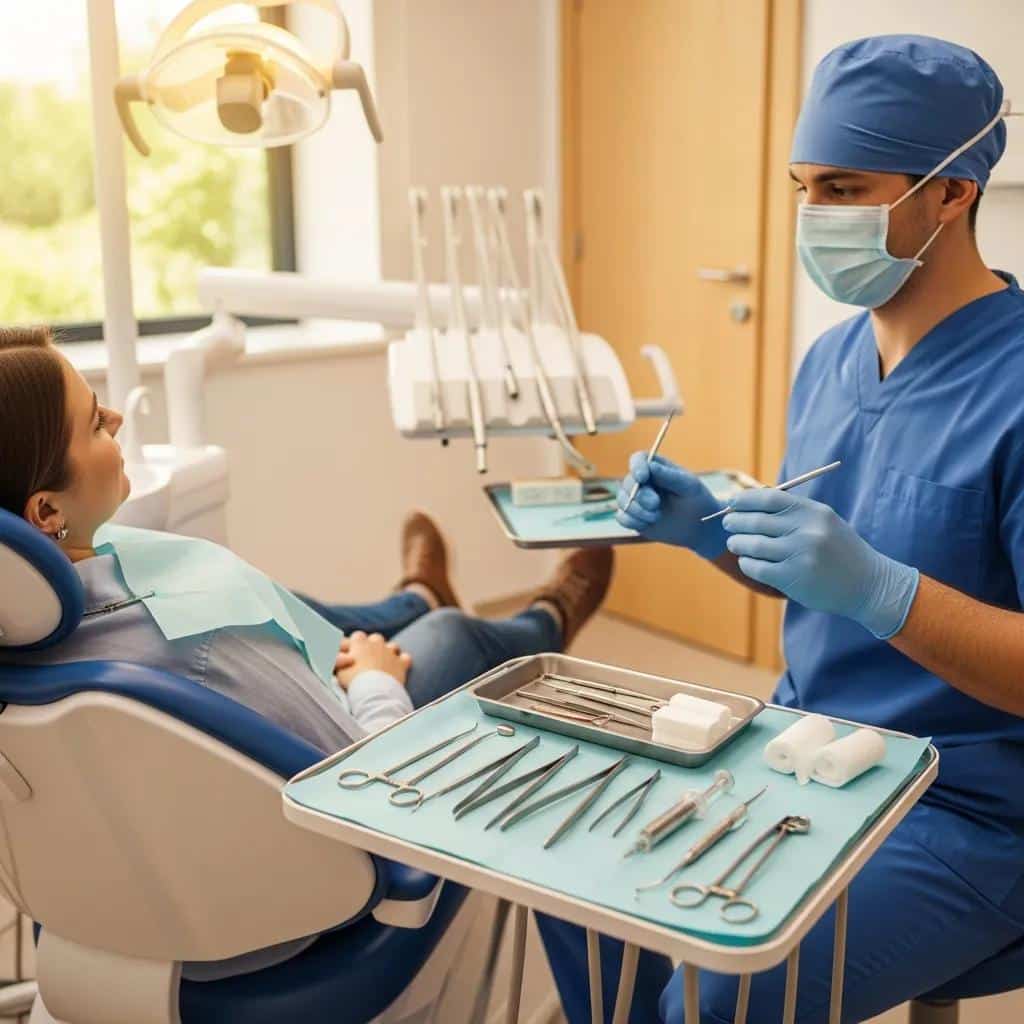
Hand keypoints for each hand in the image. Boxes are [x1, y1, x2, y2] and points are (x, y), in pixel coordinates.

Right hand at [334, 632, 411, 687]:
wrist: (374, 691)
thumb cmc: (354, 680)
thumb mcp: (340, 669)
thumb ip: (339, 659)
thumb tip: (341, 655)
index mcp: (360, 643)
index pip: (357, 636)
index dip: (355, 644)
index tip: (352, 653)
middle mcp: (377, 643)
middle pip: (375, 638)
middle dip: (372, 646)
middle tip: (367, 658)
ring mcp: (391, 652)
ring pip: (392, 646)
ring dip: (388, 652)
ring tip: (383, 663)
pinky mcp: (401, 663)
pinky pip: (405, 658)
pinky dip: (402, 662)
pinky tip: (398, 668)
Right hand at [615, 453, 728, 558]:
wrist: (698, 526)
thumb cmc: (696, 500)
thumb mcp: (688, 486)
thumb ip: (669, 476)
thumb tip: (651, 466)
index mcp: (655, 467)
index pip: (638, 460)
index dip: (637, 467)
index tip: (642, 477)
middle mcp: (642, 481)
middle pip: (628, 483)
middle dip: (640, 495)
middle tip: (655, 504)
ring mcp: (635, 499)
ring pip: (623, 501)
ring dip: (638, 511)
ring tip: (657, 516)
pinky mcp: (632, 517)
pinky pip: (622, 518)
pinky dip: (634, 521)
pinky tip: (649, 523)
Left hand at [722, 489, 918, 637]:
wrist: (869, 584)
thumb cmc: (840, 551)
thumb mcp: (824, 522)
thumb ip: (793, 512)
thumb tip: (751, 501)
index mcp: (814, 512)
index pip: (769, 498)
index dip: (745, 500)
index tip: (732, 503)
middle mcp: (807, 530)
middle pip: (756, 521)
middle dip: (735, 521)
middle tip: (727, 524)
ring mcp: (799, 555)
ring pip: (753, 545)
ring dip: (737, 543)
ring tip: (734, 543)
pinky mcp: (793, 578)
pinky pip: (757, 568)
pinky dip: (747, 564)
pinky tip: (746, 562)